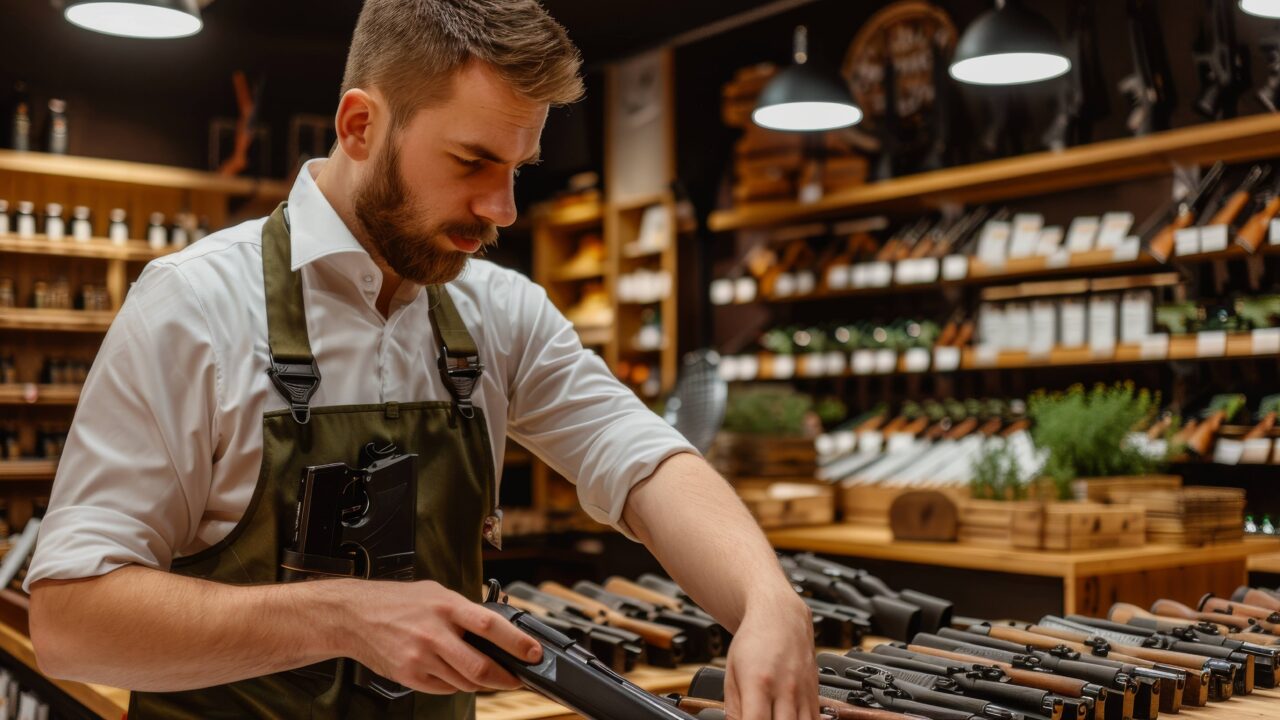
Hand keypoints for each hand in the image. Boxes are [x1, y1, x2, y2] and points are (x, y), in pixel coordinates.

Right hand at [341, 579, 541, 693]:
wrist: (354, 616)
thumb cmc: (397, 602)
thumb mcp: (436, 593)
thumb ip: (465, 609)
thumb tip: (497, 627)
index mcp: (446, 607)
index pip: (491, 626)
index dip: (517, 643)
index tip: (534, 653)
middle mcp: (434, 633)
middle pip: (480, 667)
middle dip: (506, 678)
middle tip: (517, 678)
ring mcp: (421, 657)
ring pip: (465, 682)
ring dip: (482, 682)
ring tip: (487, 674)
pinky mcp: (410, 675)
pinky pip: (444, 688)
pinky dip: (457, 684)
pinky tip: (455, 673)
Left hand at [722, 592, 818, 719]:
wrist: (780, 615)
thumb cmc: (753, 640)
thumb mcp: (732, 672)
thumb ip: (733, 707)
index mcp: (759, 683)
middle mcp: (785, 688)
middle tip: (759, 718)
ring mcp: (803, 691)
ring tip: (774, 716)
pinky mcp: (815, 692)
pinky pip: (814, 719)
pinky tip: (788, 718)